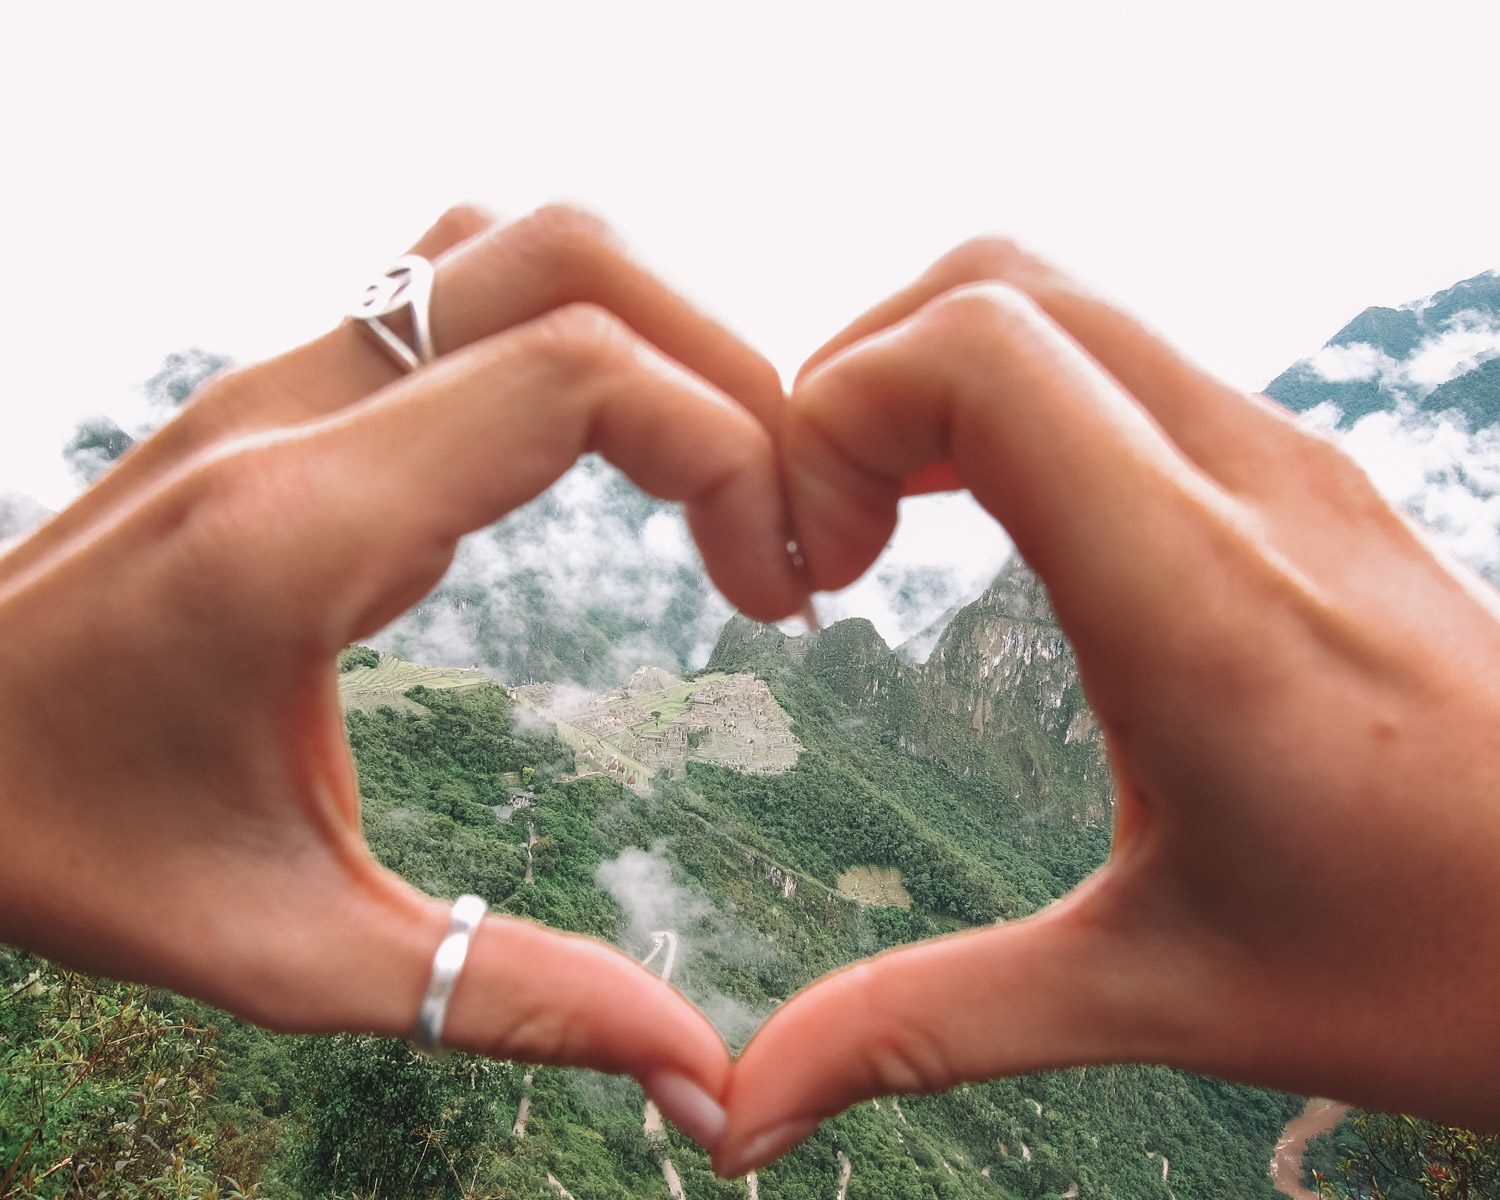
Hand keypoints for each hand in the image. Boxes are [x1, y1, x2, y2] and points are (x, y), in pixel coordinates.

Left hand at [0, 205, 806, 1146]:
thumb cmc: (68, 845)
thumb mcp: (289, 951)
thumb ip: (506, 999)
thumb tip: (699, 1071)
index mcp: (299, 530)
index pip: (573, 376)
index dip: (726, 453)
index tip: (775, 592)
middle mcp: (293, 408)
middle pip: (571, 263)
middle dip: (725, 372)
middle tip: (782, 521)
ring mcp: (284, 377)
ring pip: (515, 244)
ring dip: (650, 330)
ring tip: (714, 473)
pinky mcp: (289, 387)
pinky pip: (464, 286)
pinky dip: (574, 332)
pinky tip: (602, 454)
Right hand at [715, 239, 1499, 1174]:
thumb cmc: (1431, 964)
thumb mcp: (1153, 994)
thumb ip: (924, 1024)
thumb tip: (744, 1107)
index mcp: (1195, 601)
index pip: (977, 354)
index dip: (837, 415)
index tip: (813, 566)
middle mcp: (1246, 487)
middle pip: (997, 287)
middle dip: (859, 382)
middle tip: (827, 538)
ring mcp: (1286, 462)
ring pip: (1063, 306)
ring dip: (933, 382)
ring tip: (886, 528)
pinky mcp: (1302, 476)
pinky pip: (1121, 361)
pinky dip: (1011, 400)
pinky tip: (994, 527)